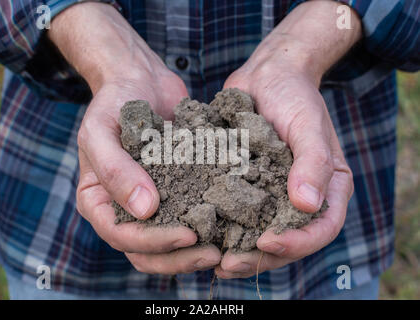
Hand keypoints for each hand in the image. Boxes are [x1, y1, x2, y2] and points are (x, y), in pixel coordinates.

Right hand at [49, 2, 220, 273]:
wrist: (140, 79)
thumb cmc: (114, 101)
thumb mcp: (101, 131)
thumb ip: (115, 169)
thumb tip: (144, 210)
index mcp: (98, 201)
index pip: (121, 236)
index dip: (153, 242)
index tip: (188, 235)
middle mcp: (123, 208)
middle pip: (146, 251)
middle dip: (179, 257)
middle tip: (215, 254)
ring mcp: (150, 203)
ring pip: (169, 243)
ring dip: (195, 251)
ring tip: (226, 247)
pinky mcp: (175, 191)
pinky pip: (188, 215)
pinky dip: (207, 225)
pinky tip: (232, 222)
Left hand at [215, 1, 360, 278]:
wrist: (267, 75)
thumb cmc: (295, 95)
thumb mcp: (308, 125)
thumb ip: (314, 162)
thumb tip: (307, 204)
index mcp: (327, 188)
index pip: (321, 228)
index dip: (298, 243)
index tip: (268, 242)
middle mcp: (300, 197)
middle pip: (287, 240)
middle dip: (260, 257)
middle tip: (228, 264)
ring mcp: (272, 194)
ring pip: (259, 232)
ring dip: (237, 250)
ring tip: (210, 259)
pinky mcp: (246, 185)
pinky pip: (237, 212)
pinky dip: (221, 226)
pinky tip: (198, 232)